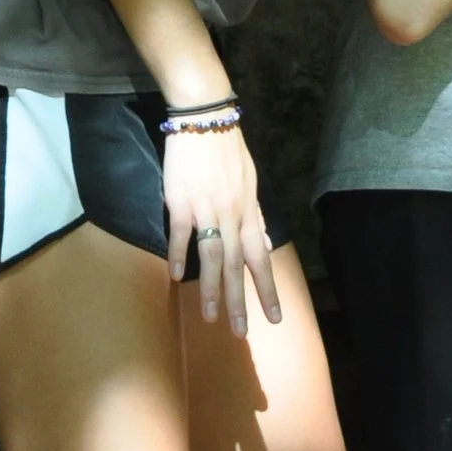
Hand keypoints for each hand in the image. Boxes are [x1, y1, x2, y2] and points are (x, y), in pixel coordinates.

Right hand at [162, 116, 282, 335]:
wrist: (205, 119)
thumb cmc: (227, 150)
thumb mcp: (250, 182)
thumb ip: (254, 214)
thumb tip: (265, 241)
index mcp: (248, 211)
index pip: (261, 257)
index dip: (268, 288)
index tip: (275, 317)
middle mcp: (232, 214)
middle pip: (238, 264)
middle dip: (240, 300)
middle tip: (240, 332)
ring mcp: (206, 208)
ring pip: (213, 255)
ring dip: (212, 288)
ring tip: (210, 316)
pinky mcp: (181, 200)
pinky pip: (181, 232)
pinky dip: (179, 254)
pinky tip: (176, 276)